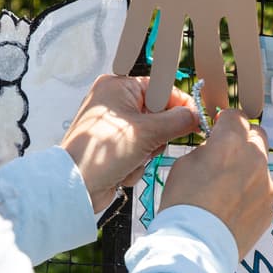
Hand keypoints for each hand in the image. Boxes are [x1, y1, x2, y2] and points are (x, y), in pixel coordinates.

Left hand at [61, 75, 199, 211]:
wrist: (76, 186)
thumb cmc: (103, 152)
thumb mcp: (147, 133)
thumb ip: (177, 121)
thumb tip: (197, 116)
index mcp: (118, 87)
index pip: (161, 88)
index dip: (180, 105)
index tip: (196, 119)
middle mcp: (114, 102)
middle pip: (158, 115)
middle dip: (157, 136)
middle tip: (149, 145)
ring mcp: (114, 126)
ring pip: (151, 137)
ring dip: (146, 153)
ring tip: (131, 159)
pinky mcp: (113, 148)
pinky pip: (140, 152)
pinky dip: (136, 163)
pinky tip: (121, 170)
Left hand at [113, 0, 272, 117]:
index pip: (245, 51)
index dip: (249, 81)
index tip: (253, 111)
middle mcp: (207, 5)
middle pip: (207, 57)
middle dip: (207, 89)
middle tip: (205, 125)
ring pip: (170, 46)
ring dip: (162, 77)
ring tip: (154, 111)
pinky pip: (141, 19)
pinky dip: (130, 42)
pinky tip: (119, 66)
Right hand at [159, 111, 272, 256]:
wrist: (195, 246)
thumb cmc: (183, 204)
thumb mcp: (184, 164)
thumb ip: (207, 150)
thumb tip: (216, 149)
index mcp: (231, 142)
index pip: (236, 116)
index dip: (226, 121)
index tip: (220, 128)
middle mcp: (255, 159)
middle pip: (257, 135)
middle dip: (243, 140)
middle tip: (226, 156)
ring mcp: (266, 185)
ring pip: (261, 166)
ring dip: (248, 170)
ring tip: (226, 190)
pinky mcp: (270, 208)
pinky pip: (262, 192)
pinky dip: (250, 195)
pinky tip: (232, 209)